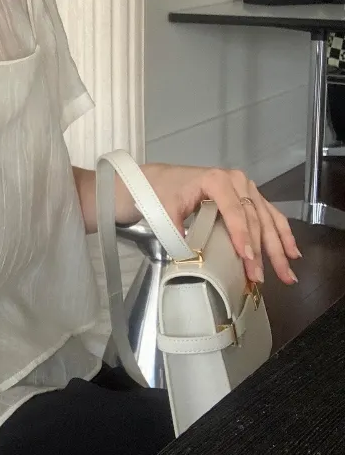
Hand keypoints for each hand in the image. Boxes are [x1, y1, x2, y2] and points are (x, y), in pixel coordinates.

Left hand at [141, 163, 300, 286]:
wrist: (161, 178)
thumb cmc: (163, 192)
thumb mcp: (165, 210)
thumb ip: (175, 231)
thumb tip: (190, 257)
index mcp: (216, 180)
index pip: (233, 211)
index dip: (242, 235)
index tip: (247, 258)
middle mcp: (236, 181)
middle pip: (254, 218)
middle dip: (260, 250)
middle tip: (260, 277)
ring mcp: (246, 187)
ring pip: (268, 219)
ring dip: (279, 247)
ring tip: (286, 273)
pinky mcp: (250, 195)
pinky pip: (271, 214)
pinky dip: (282, 234)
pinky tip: (291, 253)